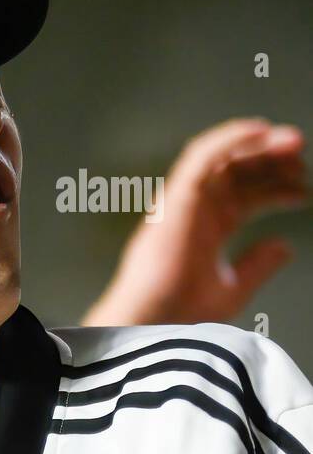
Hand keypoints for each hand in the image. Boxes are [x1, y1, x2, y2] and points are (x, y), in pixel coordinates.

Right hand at [83, 118, 306, 325]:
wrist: (156, 322)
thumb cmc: (182, 314)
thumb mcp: (234, 288)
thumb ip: (258, 265)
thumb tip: (285, 246)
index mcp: (206, 229)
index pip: (244, 195)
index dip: (276, 188)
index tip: (304, 190)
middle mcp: (194, 211)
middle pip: (236, 172)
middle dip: (272, 162)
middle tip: (302, 159)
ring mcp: (184, 203)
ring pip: (220, 158)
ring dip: (256, 143)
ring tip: (292, 141)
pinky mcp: (176, 199)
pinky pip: (200, 158)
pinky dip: (229, 139)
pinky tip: (260, 131)